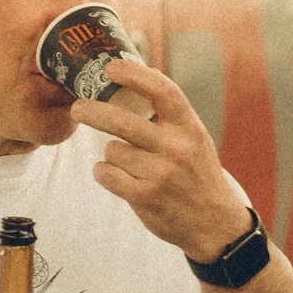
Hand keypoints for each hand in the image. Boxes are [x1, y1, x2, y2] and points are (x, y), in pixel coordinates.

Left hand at [73, 58, 252, 260]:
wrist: (215, 224)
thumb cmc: (197, 175)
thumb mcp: (194, 139)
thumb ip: (170, 114)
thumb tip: (137, 74)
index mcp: (190, 127)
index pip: (162, 90)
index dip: (134, 75)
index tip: (111, 68)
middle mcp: (177, 148)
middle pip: (122, 121)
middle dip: (92, 112)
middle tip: (78, 109)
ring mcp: (161, 174)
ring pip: (112, 150)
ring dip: (110, 155)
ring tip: (126, 163)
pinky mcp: (146, 197)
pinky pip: (107, 174)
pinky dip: (104, 173)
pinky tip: (115, 176)